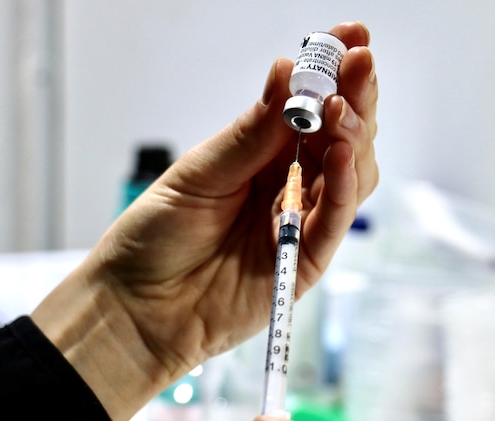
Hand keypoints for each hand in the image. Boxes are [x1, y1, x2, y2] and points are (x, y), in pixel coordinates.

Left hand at [33, 22, 378, 420]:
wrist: (138, 307)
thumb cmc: (155, 239)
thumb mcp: (198, 174)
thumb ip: (249, 135)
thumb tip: (286, 75)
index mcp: (261, 155)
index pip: (311, 108)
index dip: (333, 73)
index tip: (349, 38)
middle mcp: (288, 184)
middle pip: (342, 135)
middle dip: (354, 95)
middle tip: (357, 63)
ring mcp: (300, 222)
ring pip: (351, 173)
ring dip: (354, 136)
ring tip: (341, 108)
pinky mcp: (307, 262)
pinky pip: (335, 220)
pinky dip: (343, 186)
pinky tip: (340, 153)